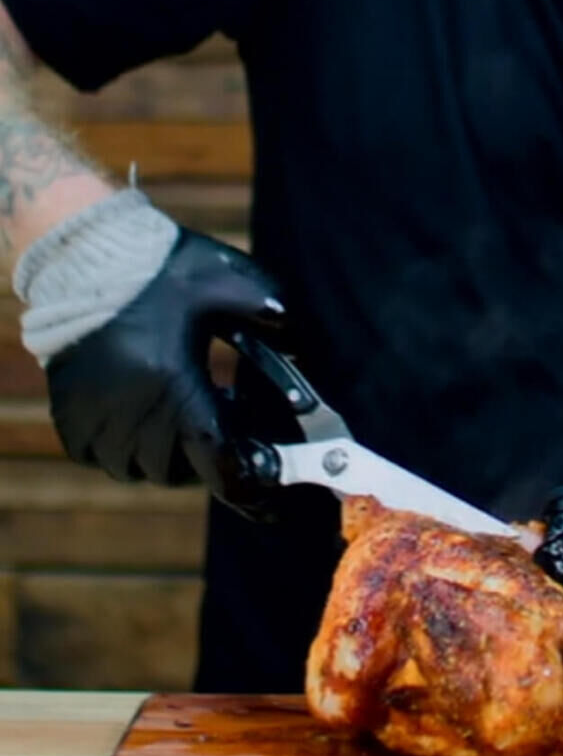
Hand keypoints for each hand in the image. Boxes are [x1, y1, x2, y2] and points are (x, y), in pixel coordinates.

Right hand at [45, 229, 288, 519]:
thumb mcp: (227, 280)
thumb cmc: (162, 266)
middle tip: (226, 432)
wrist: (86, 252)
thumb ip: (271, 312)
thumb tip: (300, 342)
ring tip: (184, 420)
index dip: (247, 487)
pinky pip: (102, 457)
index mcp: (174, 382)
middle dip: (210, 458)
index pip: (217, 454)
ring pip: (140, 470)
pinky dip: (128, 452)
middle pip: (181, 469)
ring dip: (170, 458)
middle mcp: (131, 409)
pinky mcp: (70, 412)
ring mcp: (95, 414)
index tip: (269, 503)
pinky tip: (144, 420)